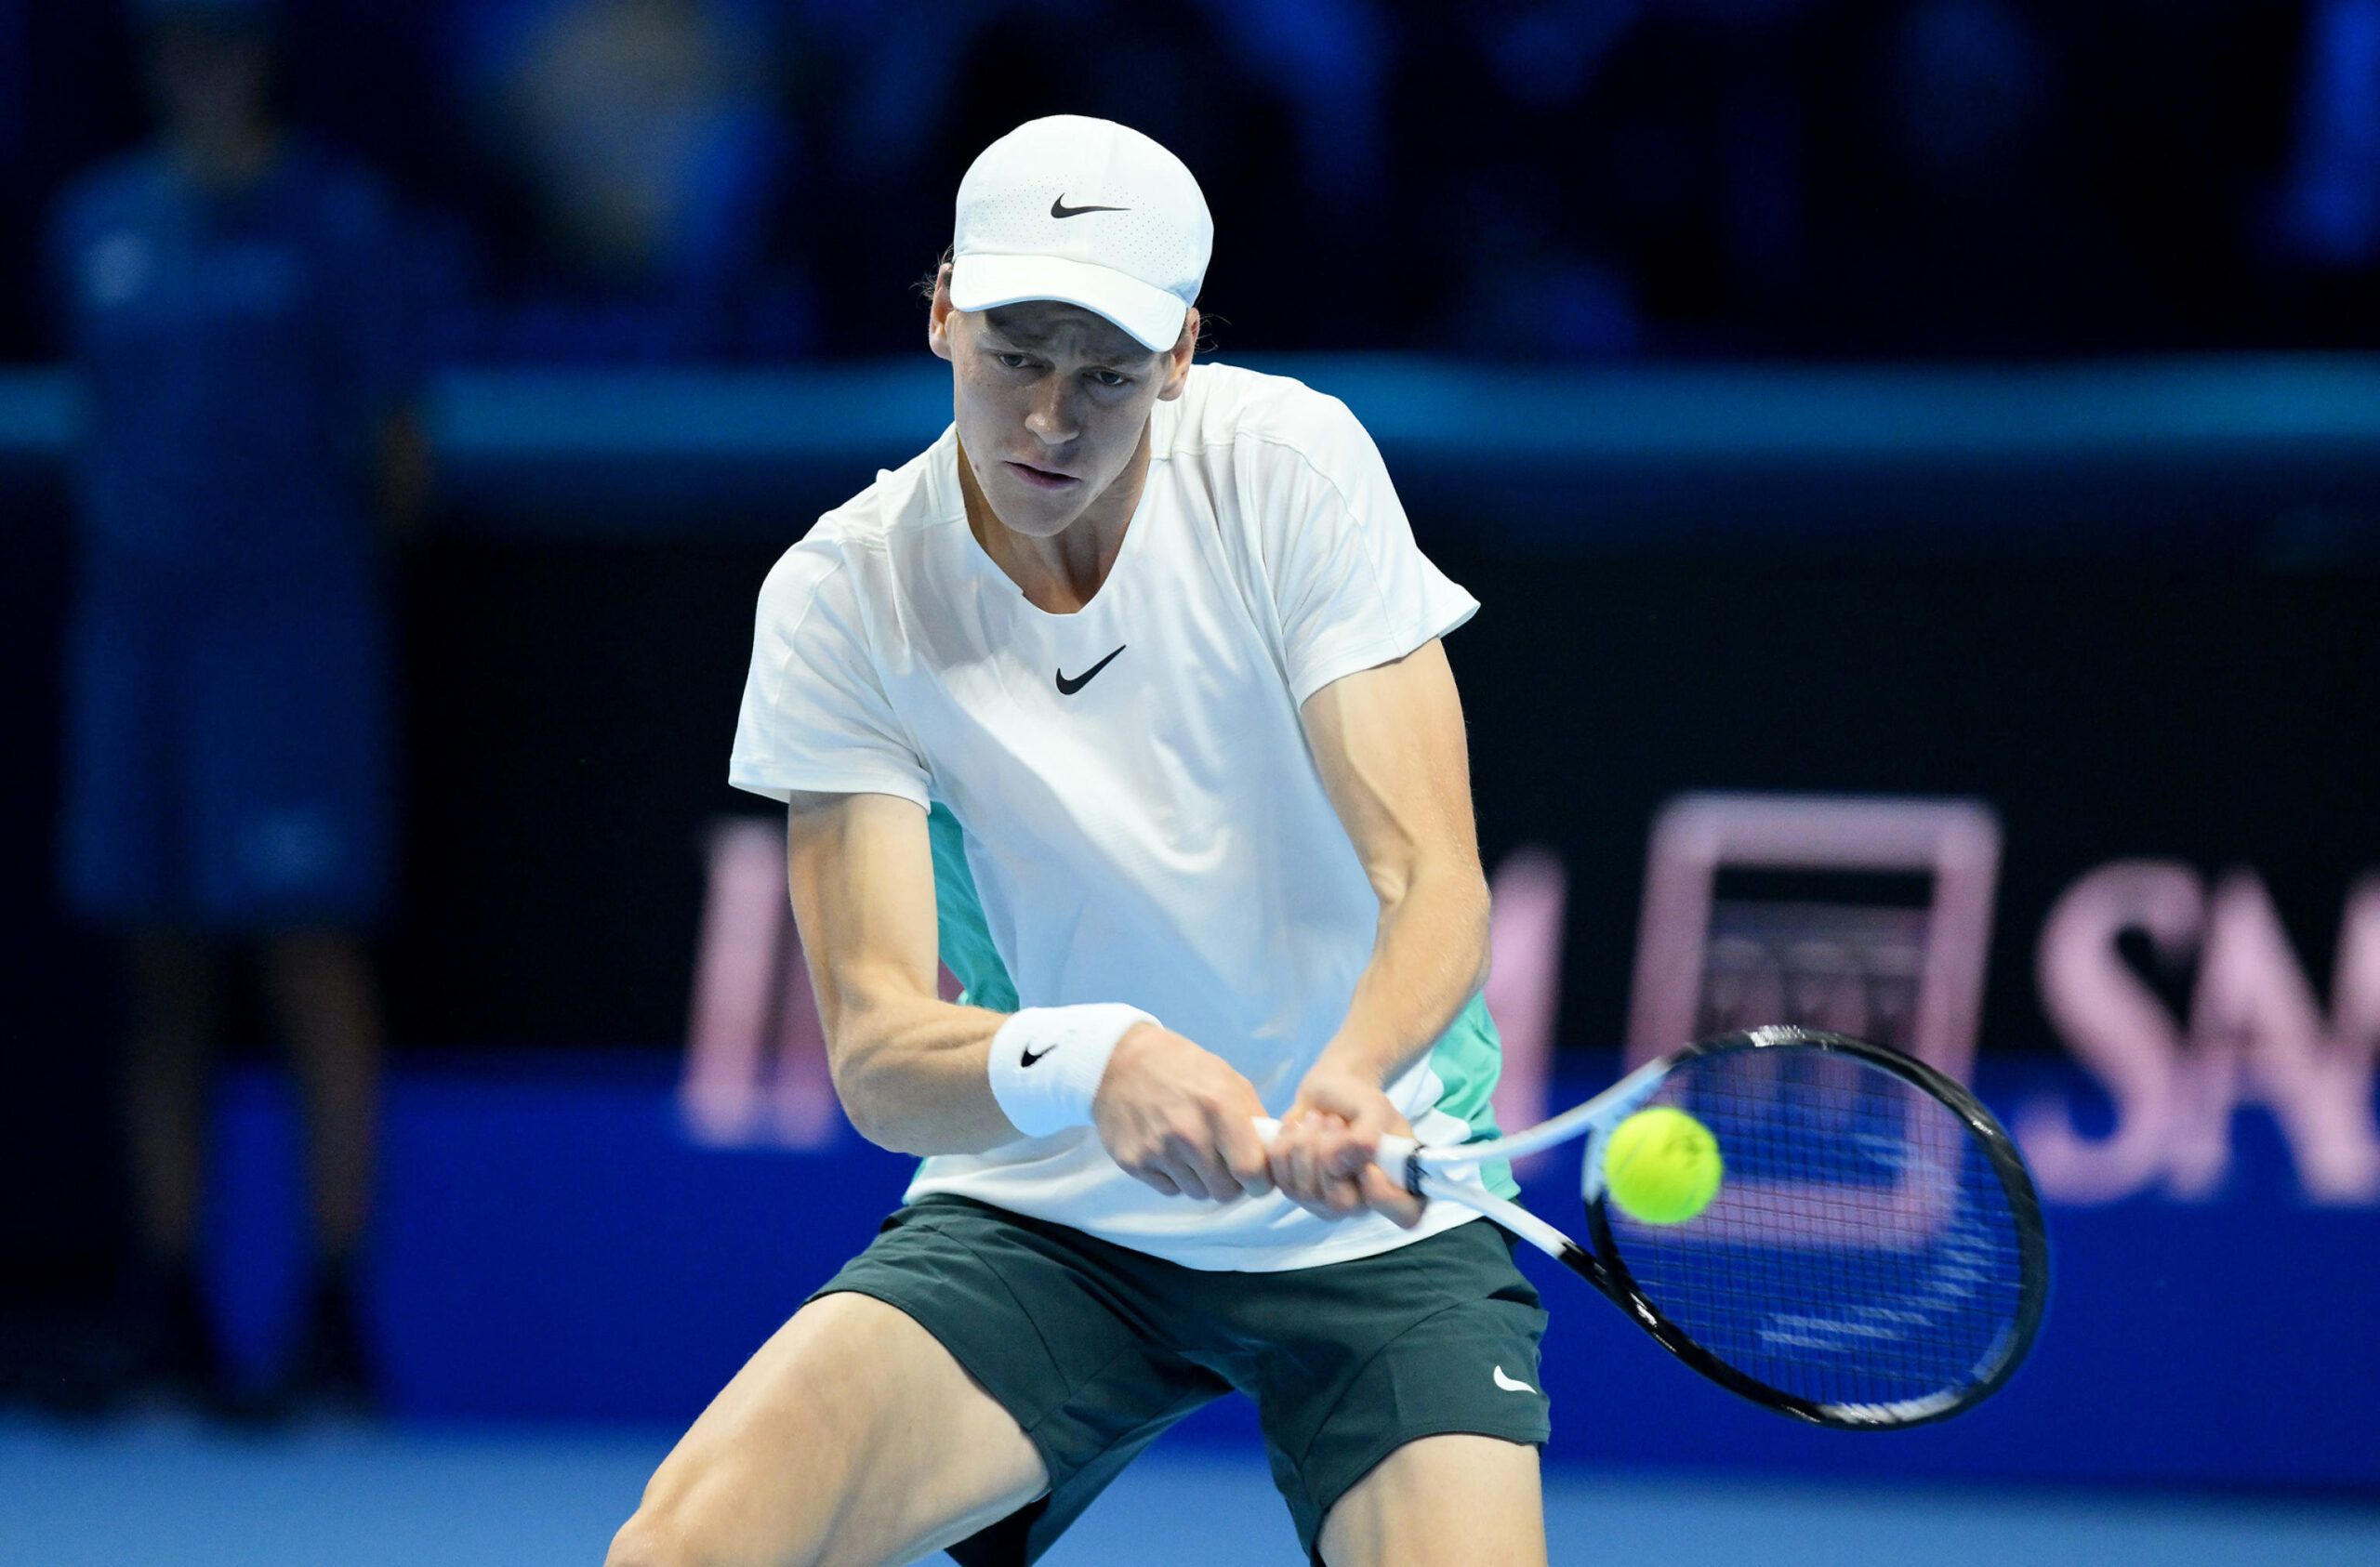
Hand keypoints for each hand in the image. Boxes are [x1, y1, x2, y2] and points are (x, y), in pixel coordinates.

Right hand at [1092, 1023, 1273, 1201]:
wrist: (1118, 1061)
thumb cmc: (1181, 1067)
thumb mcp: (1227, 1079)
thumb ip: (1254, 1117)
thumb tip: (1272, 1154)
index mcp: (1219, 1108)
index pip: (1251, 1171)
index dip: (1260, 1182)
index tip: (1257, 1178)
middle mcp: (1188, 1133)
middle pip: (1225, 1192)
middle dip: (1231, 1183)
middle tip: (1224, 1163)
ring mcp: (1157, 1150)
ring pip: (1197, 1193)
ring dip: (1202, 1180)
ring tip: (1193, 1151)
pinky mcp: (1134, 1162)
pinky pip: (1169, 1189)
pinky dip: (1174, 1177)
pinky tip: (1168, 1151)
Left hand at [1269, 1064, 1424, 1226]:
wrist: (1328, 1094)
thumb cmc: (1360, 1103)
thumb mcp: (1374, 1108)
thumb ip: (1367, 1135)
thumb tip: (1340, 1163)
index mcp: (1400, 1185)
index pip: (1405, 1215)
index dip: (1383, 1193)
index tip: (1368, 1162)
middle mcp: (1365, 1203)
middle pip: (1341, 1205)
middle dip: (1329, 1155)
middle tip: (1334, 1122)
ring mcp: (1330, 1203)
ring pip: (1306, 1192)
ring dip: (1306, 1144)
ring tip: (1318, 1118)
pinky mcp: (1299, 1193)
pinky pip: (1282, 1181)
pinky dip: (1285, 1146)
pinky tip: (1298, 1128)